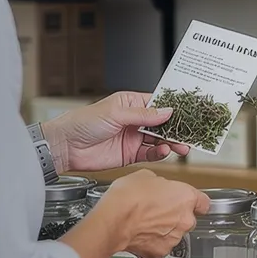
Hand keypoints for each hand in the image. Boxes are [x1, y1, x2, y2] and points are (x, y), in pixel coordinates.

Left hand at [40, 92, 189, 172]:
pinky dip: (159, 154)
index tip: (189, 113)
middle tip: (190, 134)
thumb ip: (143, 115)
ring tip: (181, 146)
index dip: (174, 109)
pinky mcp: (129, 154)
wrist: (66, 146)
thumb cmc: (83, 122)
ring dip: (171, 143)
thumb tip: (167, 111)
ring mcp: (132, 138)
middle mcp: (134, 120)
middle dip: (177, 129)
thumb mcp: (115, 113)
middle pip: (162, 124)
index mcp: (130, 103)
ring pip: (159, 140)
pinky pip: (149, 154)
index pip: (158, 104)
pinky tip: (164, 152)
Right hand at [88, 169, 208, 257]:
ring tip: (145, 221)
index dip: (195, 201)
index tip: (191, 202)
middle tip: (157, 209)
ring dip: (164, 228)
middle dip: (175, 215)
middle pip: (187, 218)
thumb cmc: (128, 197)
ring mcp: (174, 237)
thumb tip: (156, 187)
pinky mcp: (161, 251)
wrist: (114, 220)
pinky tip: (140, 232)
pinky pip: (161, 245)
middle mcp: (184, 219)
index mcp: (185, 197)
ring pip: (174, 233)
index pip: (203, 202)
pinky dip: (153, 241)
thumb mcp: (145, 176)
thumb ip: (159, 183)